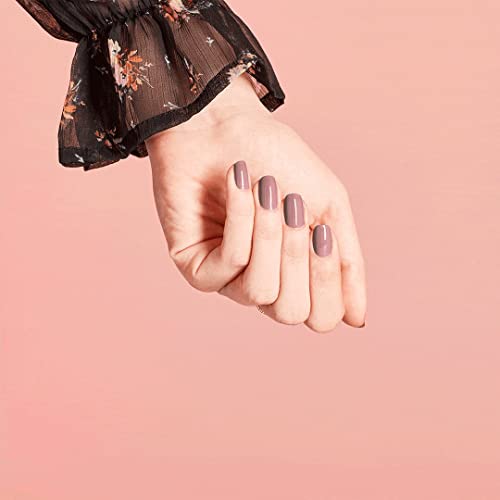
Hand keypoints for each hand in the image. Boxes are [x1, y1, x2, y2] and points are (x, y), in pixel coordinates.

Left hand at [145, 74, 365, 331]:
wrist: (223, 126)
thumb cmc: (277, 162)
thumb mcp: (328, 208)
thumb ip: (347, 264)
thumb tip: (358, 321)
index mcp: (295, 278)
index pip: (319, 316)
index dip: (327, 281)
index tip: (323, 232)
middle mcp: (262, 284)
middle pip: (292, 312)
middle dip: (298, 257)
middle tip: (294, 207)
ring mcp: (228, 280)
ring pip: (262, 291)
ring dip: (270, 235)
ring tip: (265, 191)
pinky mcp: (196, 268)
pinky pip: (231, 262)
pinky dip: (242, 220)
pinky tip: (239, 185)